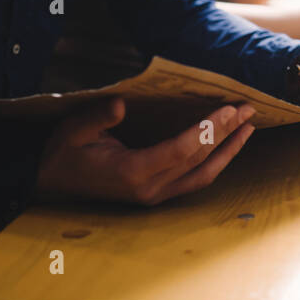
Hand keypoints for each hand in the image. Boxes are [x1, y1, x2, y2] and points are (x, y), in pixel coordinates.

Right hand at [34, 97, 255, 204]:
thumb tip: (120, 104)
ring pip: (204, 174)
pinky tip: (229, 145)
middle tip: (248, 108)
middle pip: (198, 158)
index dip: (207, 130)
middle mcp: (149, 188)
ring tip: (249, 126)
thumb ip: (98, 118)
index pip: (181, 150)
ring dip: (229, 150)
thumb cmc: (64, 151)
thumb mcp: (73, 129)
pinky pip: (196, 179)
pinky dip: (216, 161)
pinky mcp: (158, 194)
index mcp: (131, 172)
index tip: (229, 109)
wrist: (50, 180)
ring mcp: (155, 195)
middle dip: (226, 132)